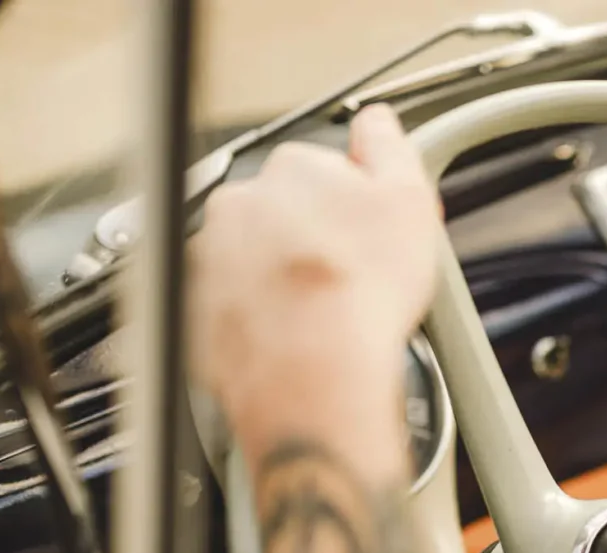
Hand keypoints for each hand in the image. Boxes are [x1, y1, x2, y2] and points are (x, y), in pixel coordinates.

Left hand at [189, 105, 439, 459]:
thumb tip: (376, 122)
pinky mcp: (198, 311)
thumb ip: (391, 148)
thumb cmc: (360, 294)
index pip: (323, 169)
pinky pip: (233, 306)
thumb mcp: (408, 200)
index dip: (356, 204)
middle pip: (284, 212)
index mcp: (289, 169)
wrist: (314, 375)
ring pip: (254, 259)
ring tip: (323, 315)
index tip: (372, 233)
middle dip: (313, 238)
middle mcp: (239, 205)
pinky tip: (293, 338)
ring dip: (283, 278)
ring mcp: (212, 258)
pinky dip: (258, 318)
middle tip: (350, 278)